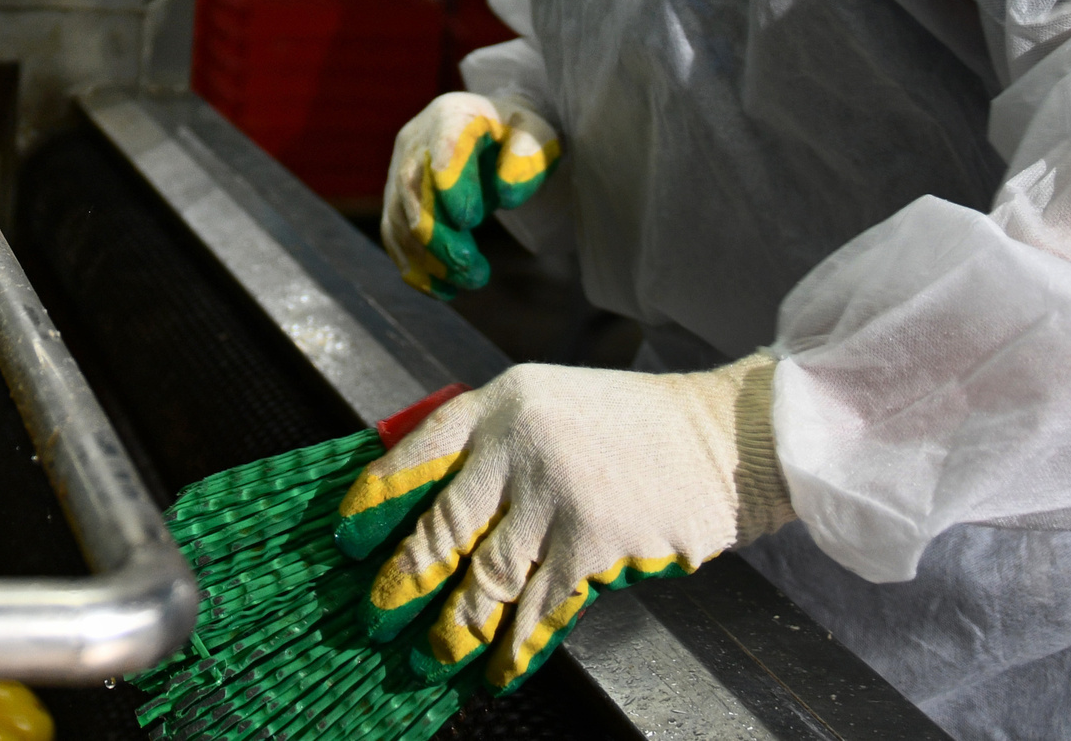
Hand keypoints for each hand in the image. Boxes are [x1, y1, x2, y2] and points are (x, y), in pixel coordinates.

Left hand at [333, 357, 791, 692]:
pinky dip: (515, 646)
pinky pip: (538, 608)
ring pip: (484, 577)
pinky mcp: (593, 542)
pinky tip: (501, 668)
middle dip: (403, 580)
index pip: (418, 449)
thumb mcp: (550, 406)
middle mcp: (520, 444)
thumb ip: (491, 444)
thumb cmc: (632, 426)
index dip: (377, 497)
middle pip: (440, 524)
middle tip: (376, 615)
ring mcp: (557, 494)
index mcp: (502, 403)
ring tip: (432, 657)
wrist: (722, 436)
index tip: (348, 535)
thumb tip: (421, 503)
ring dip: (453, 627)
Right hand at [381, 92, 559, 296]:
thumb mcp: (538, 135)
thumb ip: (526, 157)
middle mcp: (415, 140)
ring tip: (468, 281)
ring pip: (399, 218)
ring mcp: (399, 170)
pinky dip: (415, 267)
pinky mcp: (396, 200)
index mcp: (451, 114)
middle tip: (474, 272)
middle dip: (439, 236)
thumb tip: (505, 193)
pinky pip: (394, 236)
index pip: (442, 145)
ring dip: (429, 258)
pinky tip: (444, 291)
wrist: (495, 134)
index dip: (451, 183)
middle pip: (413, 189)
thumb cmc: (519, 135)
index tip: (470, 220)